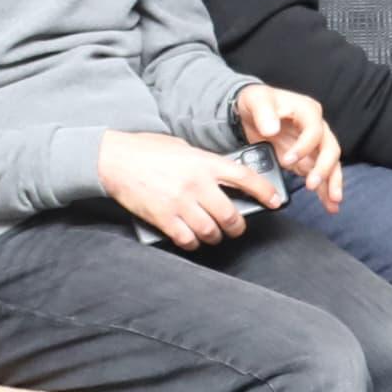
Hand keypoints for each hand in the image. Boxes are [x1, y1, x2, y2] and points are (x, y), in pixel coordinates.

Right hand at [98, 131, 281, 249]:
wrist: (115, 159)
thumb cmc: (148, 150)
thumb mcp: (183, 148)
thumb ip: (205, 164)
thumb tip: (223, 181)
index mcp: (204, 162)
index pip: (245, 178)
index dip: (265, 192)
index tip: (275, 201)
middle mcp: (196, 184)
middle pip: (231, 215)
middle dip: (238, 226)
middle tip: (236, 226)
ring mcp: (180, 203)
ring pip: (211, 231)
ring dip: (215, 236)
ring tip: (213, 233)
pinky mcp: (164, 219)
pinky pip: (188, 240)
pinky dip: (193, 243)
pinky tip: (192, 238)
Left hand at [233, 84, 346, 207]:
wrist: (250, 111)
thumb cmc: (257, 102)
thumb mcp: (256, 100)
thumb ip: (264, 113)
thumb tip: (272, 129)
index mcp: (307, 111)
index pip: (314, 131)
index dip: (304, 147)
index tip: (287, 160)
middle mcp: (316, 127)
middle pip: (330, 148)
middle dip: (324, 168)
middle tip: (312, 184)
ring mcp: (314, 145)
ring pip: (331, 164)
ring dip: (332, 182)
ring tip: (332, 201)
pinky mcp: (308, 159)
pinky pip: (321, 175)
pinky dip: (326, 189)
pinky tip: (329, 204)